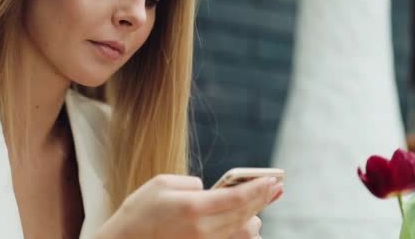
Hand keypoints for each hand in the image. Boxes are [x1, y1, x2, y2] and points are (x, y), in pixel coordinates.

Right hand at [96, 174, 282, 238]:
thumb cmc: (138, 213)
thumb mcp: (161, 184)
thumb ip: (191, 183)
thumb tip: (209, 189)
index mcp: (193, 208)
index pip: (238, 197)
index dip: (258, 187)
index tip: (273, 180)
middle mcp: (203, 231)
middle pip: (245, 214)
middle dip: (262, 199)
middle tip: (276, 187)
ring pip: (244, 233)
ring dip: (254, 217)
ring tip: (258, 205)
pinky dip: (243, 234)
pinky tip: (247, 225)